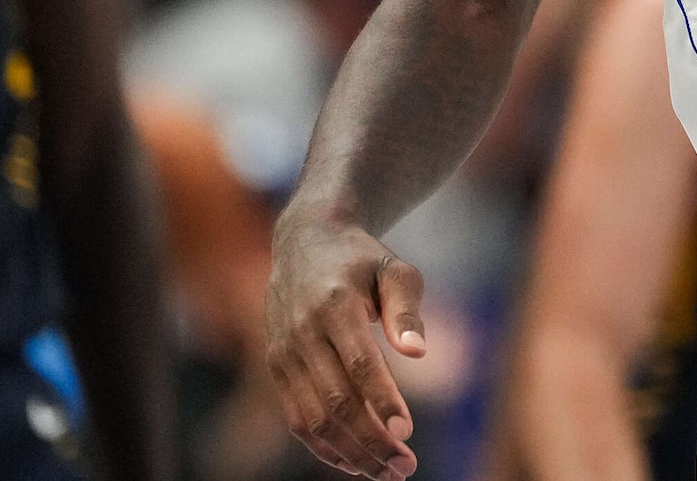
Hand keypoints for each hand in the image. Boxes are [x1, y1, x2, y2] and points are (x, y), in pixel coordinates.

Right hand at [266, 209, 426, 478]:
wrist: (306, 240)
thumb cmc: (363, 258)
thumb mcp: (394, 269)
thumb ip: (406, 309)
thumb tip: (419, 353)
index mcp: (334, 304)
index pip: (357, 363)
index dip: (380, 400)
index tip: (406, 431)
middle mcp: (303, 332)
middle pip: (334, 401)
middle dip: (370, 440)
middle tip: (405, 467)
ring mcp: (284, 352)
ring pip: (312, 418)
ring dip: (349, 453)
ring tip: (387, 471)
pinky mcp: (277, 367)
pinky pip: (297, 417)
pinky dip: (324, 446)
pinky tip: (355, 462)